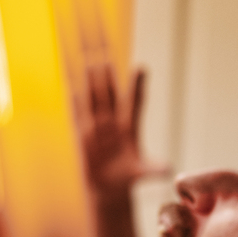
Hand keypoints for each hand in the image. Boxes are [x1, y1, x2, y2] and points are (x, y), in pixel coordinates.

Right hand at [73, 63, 169, 197]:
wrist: (108, 185)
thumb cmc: (127, 177)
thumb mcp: (141, 174)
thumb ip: (153, 170)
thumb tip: (168, 171)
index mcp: (130, 127)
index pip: (134, 102)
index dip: (137, 86)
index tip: (141, 68)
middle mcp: (113, 121)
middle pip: (110, 91)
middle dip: (107, 71)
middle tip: (106, 50)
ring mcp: (97, 125)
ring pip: (93, 96)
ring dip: (91, 78)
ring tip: (89, 56)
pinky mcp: (83, 133)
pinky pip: (77, 112)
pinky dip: (73, 99)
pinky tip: (69, 82)